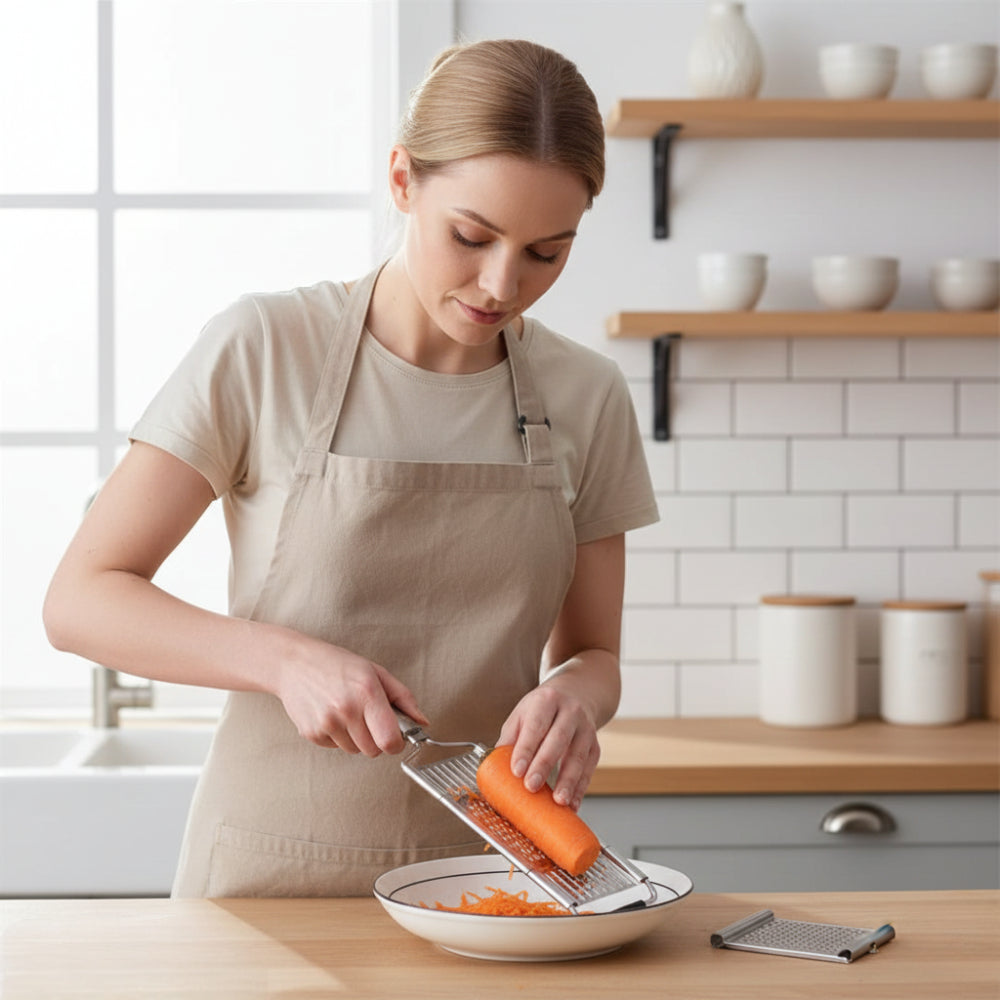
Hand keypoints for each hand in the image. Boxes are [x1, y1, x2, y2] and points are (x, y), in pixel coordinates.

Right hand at [273, 637, 426, 756]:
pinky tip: (331, 715)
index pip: (390, 740)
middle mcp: (346, 710)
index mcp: (367, 693)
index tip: (396, 736)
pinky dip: (338, 736)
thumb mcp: (376, 672)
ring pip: (355, 750)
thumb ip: (403, 698)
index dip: (397, 743)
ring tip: (347, 712)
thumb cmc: (337, 665)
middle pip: (374, 750)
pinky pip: (336, 747)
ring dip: (356, 738)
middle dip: (376, 739)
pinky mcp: (311, 734)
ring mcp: (326, 724)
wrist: (294, 663)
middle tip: (369, 719)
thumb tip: (422, 721)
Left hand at [496, 681, 599, 811]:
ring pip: (578, 756)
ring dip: (568, 781)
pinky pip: (589, 768)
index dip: (526, 749)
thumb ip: (510, 737)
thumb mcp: (522, 713)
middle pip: (558, 739)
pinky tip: (572, 803)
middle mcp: (570, 711)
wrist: (576, 696)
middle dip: (544, 764)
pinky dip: (580, 788)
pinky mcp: (595, 746)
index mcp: (546, 700)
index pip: (536, 725)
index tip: (516, 770)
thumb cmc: (543, 709)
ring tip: (558, 800)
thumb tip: (495, 766)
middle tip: (531, 786)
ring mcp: (586, 728)